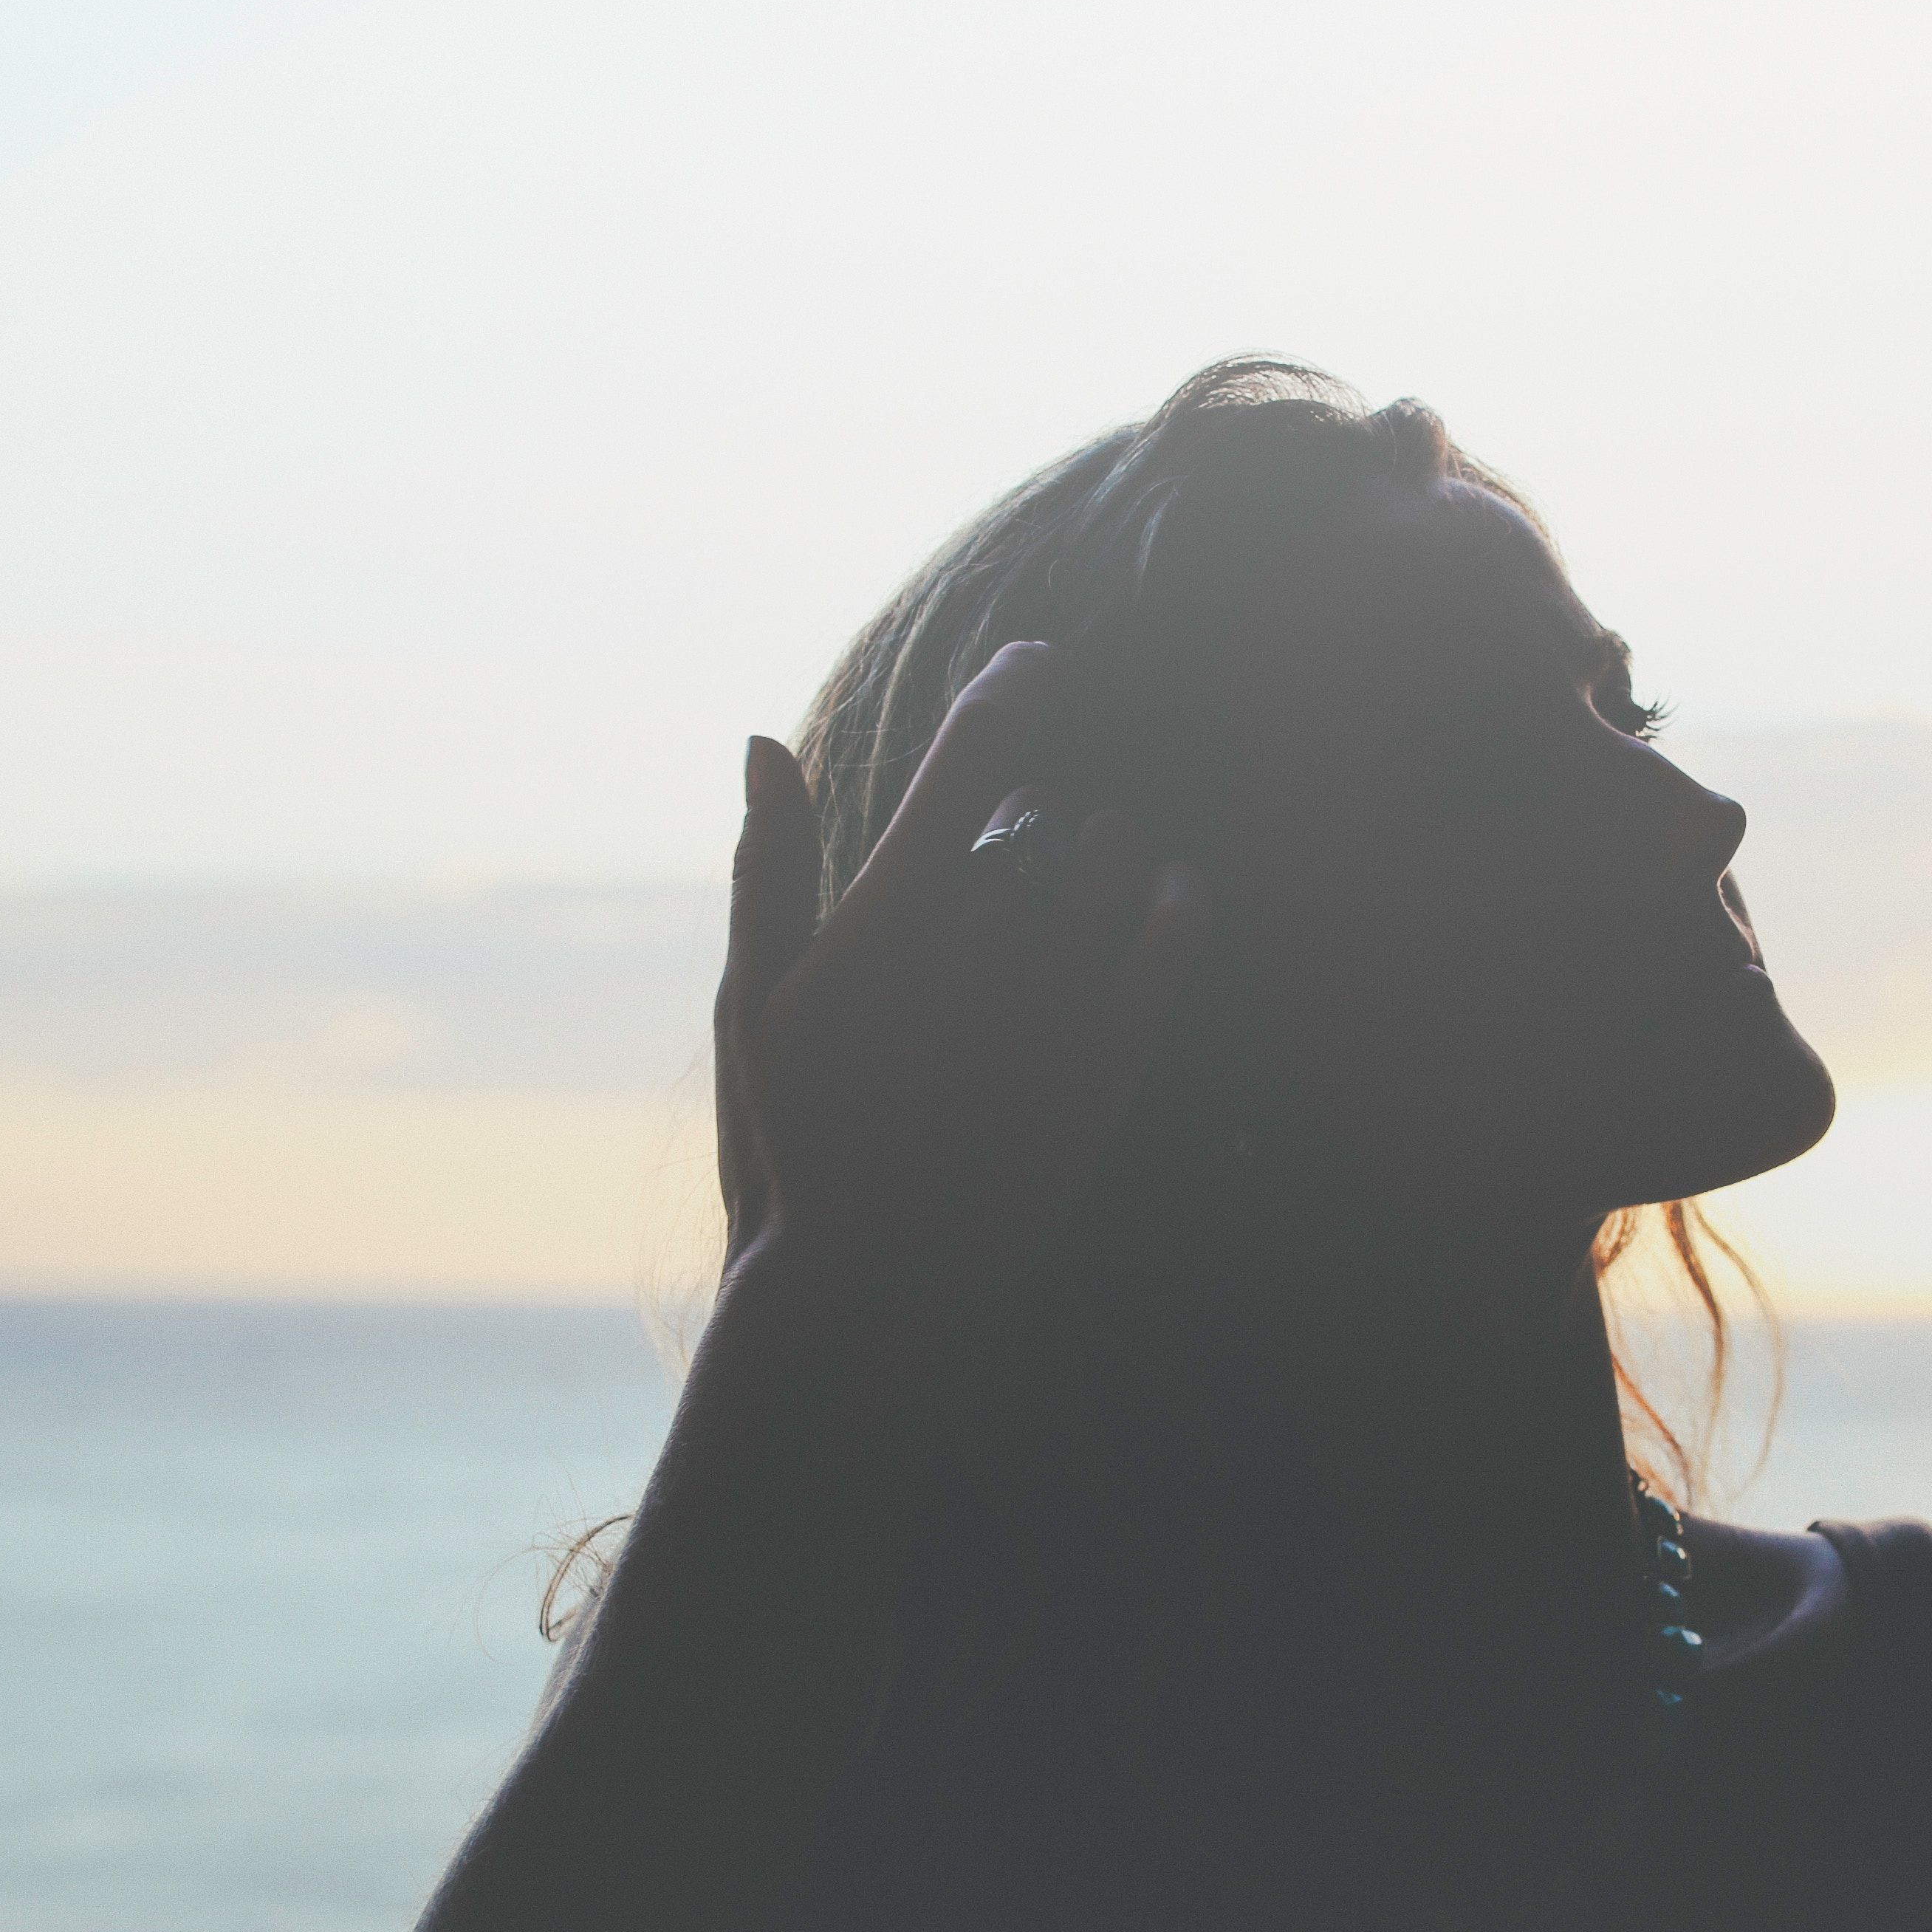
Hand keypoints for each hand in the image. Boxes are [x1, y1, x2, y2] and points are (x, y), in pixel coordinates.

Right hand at [714, 642, 1212, 1333]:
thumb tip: (761, 740)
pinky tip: (1162, 899)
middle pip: (1039, 809)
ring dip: (1102, 851)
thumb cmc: (796, 1132)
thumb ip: (767, 864)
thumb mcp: (753, 999)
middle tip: (996, 880)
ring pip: (1116, 852)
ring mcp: (1057, 994)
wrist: (866, 1270)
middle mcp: (983, 936)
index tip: (1036, 661)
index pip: (977, 745)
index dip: (1016, 681)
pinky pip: (1177, 928)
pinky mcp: (1115, 1054)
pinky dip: (1178, 895)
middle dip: (1022, 827)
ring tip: (1073, 891)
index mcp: (894, 908)